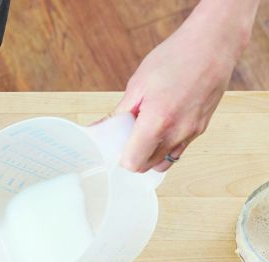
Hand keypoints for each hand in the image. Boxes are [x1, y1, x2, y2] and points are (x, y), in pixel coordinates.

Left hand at [113, 1, 253, 172]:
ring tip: (144, 131)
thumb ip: (119, 114)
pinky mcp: (201, 129)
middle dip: (133, 156)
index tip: (115, 144)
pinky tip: (160, 127)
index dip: (120, 157)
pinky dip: (165, 147)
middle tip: (126, 135)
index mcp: (157, 122)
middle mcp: (177, 133)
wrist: (212, 44)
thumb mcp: (138, 85)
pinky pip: (179, 150)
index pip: (133, 163)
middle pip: (147, 166)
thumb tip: (98, 131)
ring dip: (150, 154)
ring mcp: (192, 133)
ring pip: (164, 162)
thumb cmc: (175, 58)